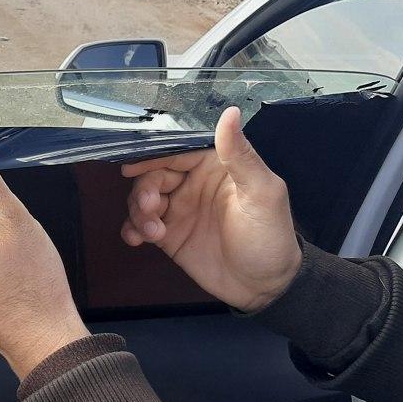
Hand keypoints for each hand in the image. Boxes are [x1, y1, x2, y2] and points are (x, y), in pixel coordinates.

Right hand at [120, 106, 301, 311]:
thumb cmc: (270, 237)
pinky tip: (136, 239)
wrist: (265, 288)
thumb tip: (230, 113)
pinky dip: (132, 229)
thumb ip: (241, 155)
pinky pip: (140, 224)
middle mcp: (193, 183)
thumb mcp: (262, 193)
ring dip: (138, 212)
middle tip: (152, 209)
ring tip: (152, 232)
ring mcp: (179, 209)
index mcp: (215, 166)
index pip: (176, 151)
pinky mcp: (169, 234)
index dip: (152, 156)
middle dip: (144, 190)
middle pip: (153, 174)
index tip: (132, 167)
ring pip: (142, 198)